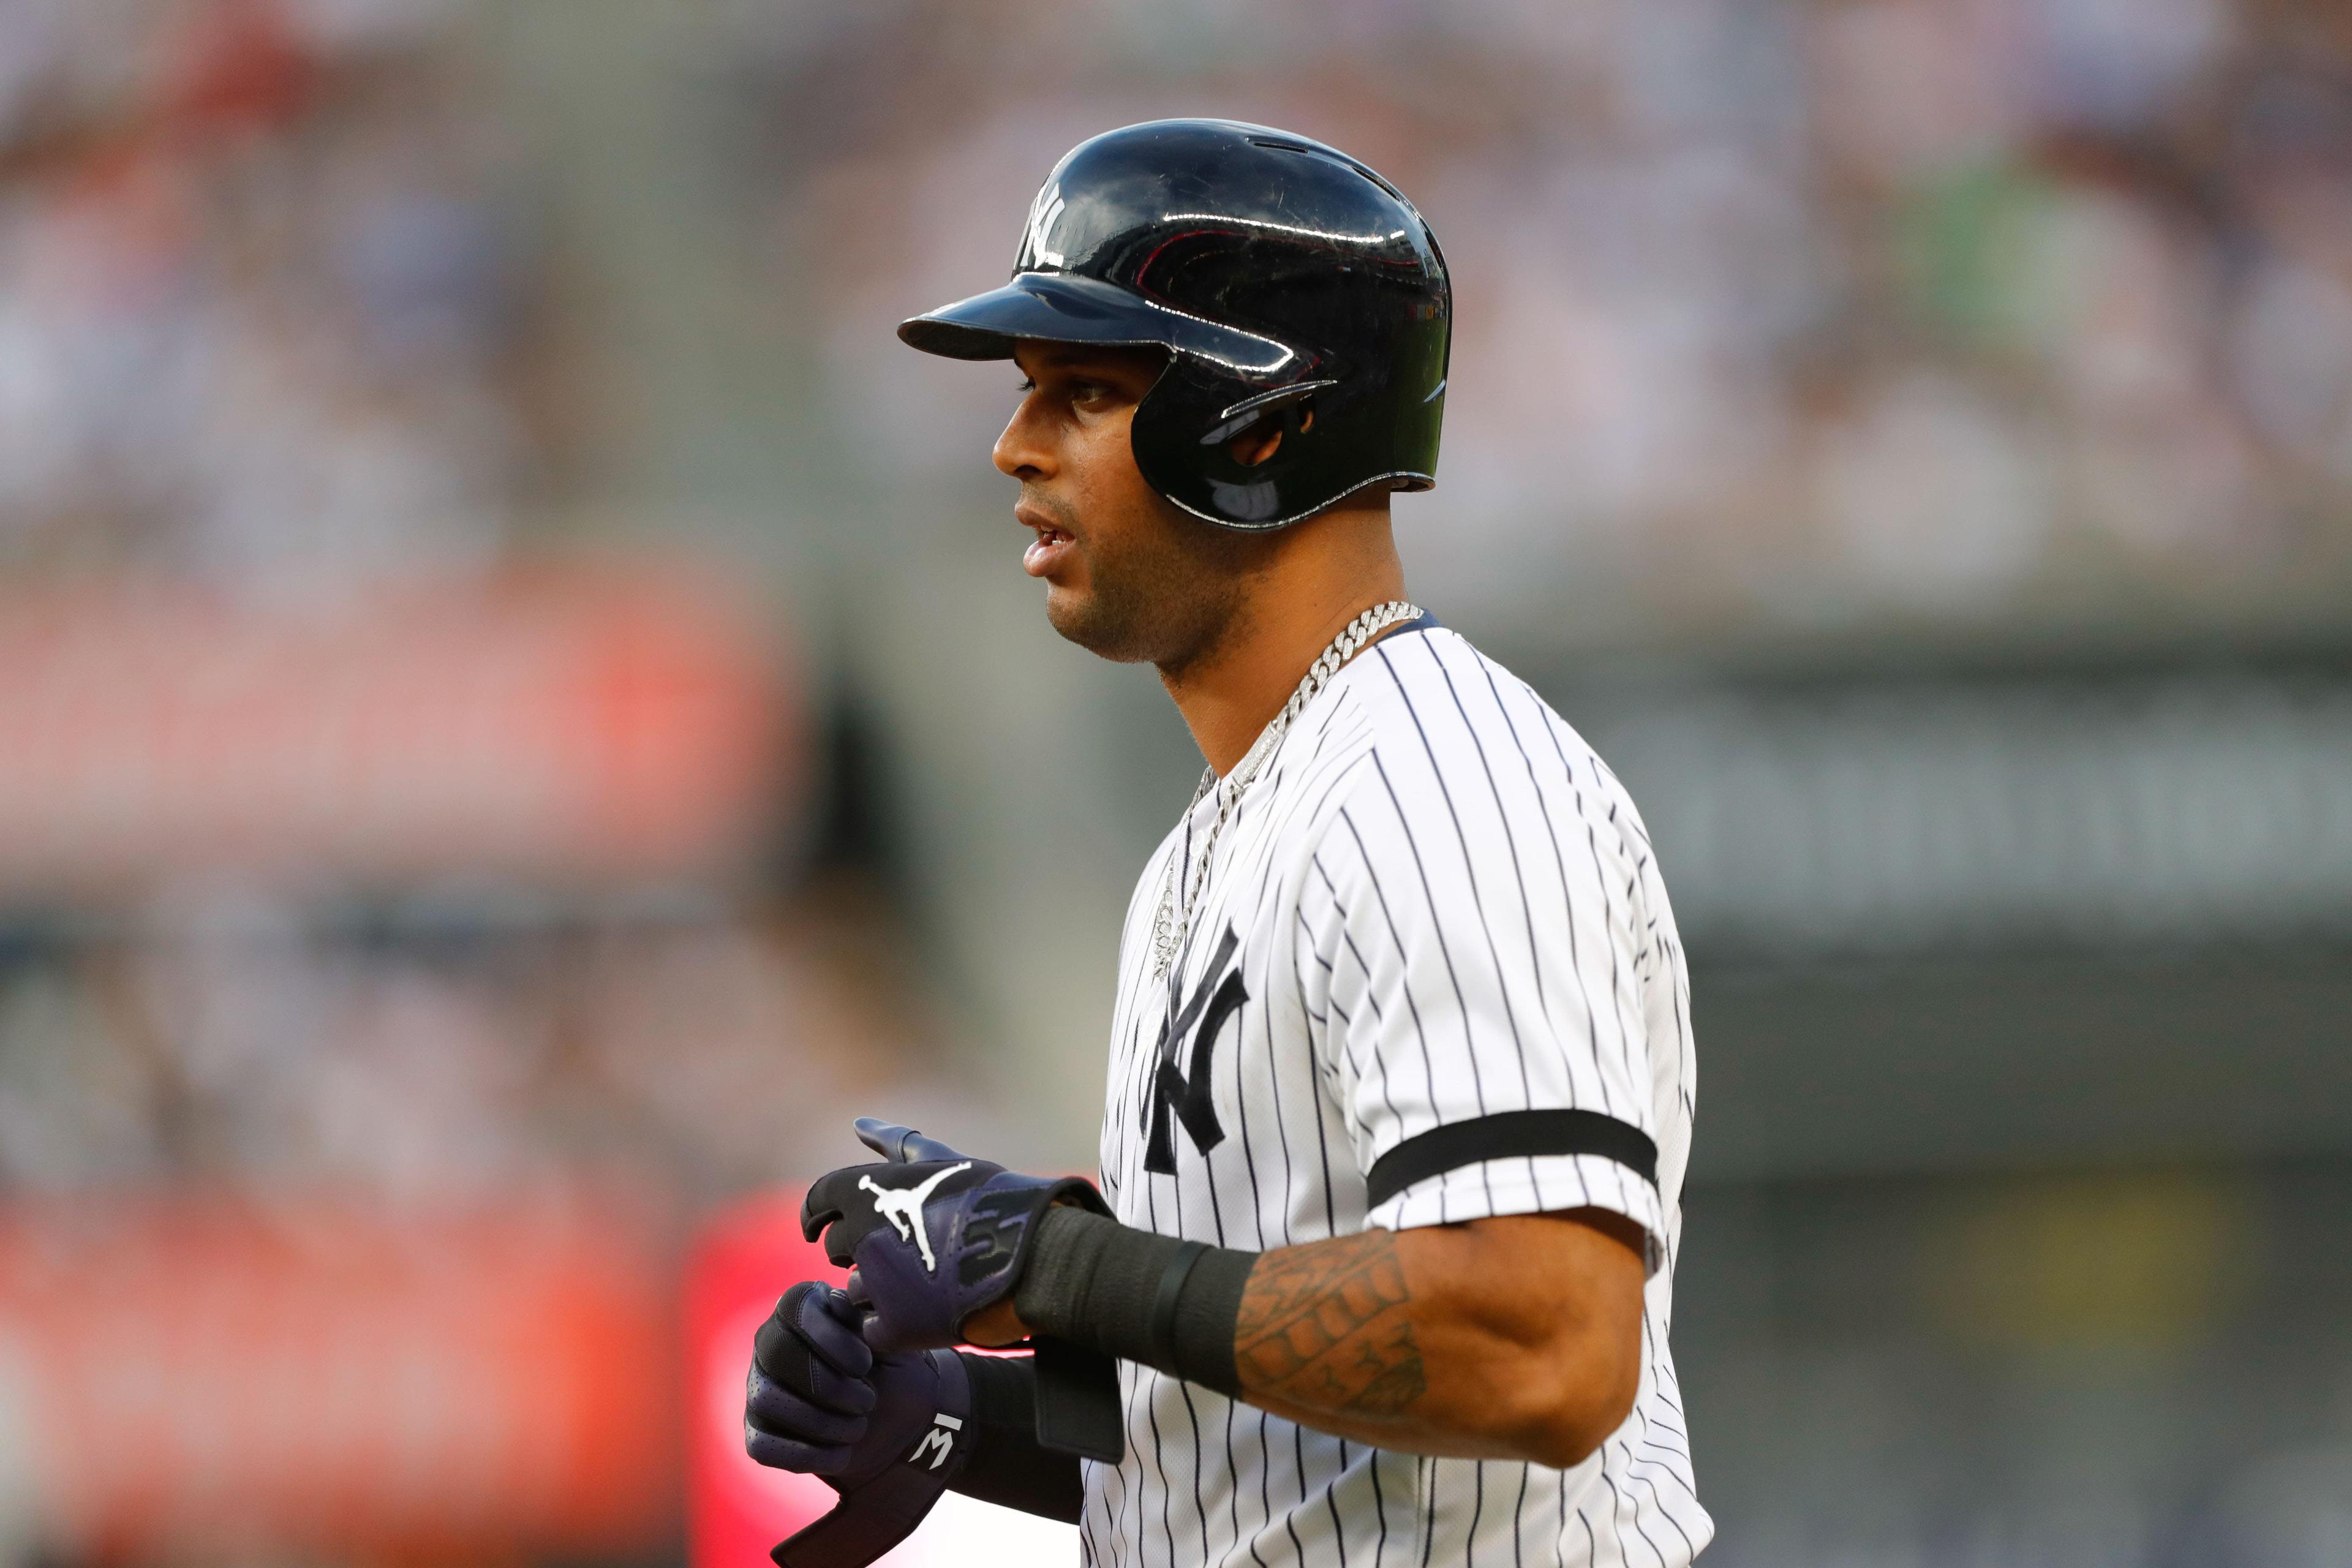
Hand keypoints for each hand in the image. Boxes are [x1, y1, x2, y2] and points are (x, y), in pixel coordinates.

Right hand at [745, 1281, 962, 1485]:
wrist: (899, 1423)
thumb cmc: (892, 1369)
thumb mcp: (890, 1340)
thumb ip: (865, 1317)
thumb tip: (838, 1299)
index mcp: (804, 1309)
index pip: (796, 1307)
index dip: (831, 1337)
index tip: (867, 1363)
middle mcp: (771, 1342)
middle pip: (777, 1353)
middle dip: (829, 1385)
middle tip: (868, 1400)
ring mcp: (759, 1387)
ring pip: (767, 1399)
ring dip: (822, 1421)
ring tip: (859, 1426)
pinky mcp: (757, 1432)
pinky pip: (762, 1446)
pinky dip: (808, 1455)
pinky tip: (843, 1453)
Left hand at [800, 1119, 1106, 1352]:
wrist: (1034, 1254)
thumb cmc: (990, 1200)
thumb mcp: (939, 1161)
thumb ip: (893, 1142)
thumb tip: (858, 1123)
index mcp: (868, 1190)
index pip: (817, 1201)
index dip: (817, 1215)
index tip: (821, 1227)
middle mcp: (863, 1234)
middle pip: (837, 1248)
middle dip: (860, 1250)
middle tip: (898, 1250)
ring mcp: (878, 1283)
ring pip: (853, 1291)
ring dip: (876, 1289)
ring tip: (920, 1281)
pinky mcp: (897, 1327)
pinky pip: (872, 1331)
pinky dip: (891, 1326)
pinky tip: (922, 1311)